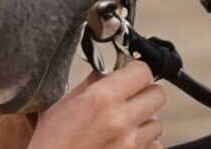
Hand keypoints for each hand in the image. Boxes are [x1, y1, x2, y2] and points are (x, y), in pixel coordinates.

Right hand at [28, 62, 164, 148]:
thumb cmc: (53, 142)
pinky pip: (155, 145)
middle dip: (144, 92)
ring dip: (144, 120)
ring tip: (123, 124)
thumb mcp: (62, 104)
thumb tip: (106, 72)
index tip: (129, 73)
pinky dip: (145, 142)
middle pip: (157, 95)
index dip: (136, 70)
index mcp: (102, 99)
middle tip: (129, 96)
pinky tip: (125, 141)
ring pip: (157, 122)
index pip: (142, 72)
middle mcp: (121, 121)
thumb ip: (90, 85)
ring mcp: (132, 144)